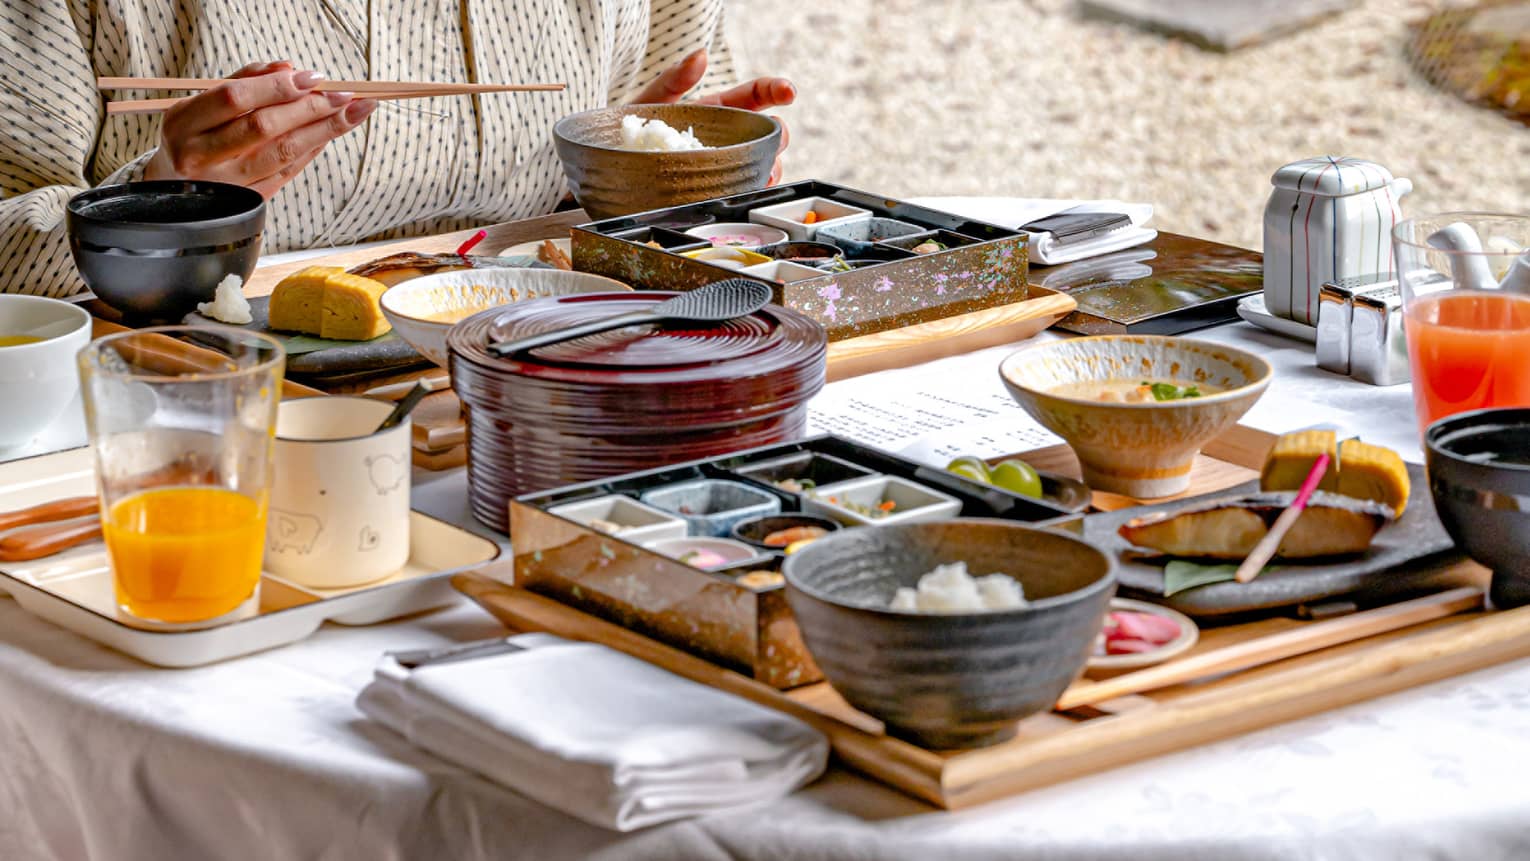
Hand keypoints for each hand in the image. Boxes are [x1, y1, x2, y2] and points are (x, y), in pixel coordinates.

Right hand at [143, 61, 376, 198]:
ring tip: (353, 113)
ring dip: (323, 131)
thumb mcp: (202, 103)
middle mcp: (200, 156)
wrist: (172, 189)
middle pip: (263, 128)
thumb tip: (287, 68)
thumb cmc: (192, 136)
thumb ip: (244, 81)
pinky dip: (312, 150)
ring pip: (282, 154)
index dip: (277, 87)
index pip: (235, 99)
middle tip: (344, 95)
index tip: (312, 77)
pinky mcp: (246, 202)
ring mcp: (225, 184)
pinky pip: (287, 173)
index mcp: (184, 123)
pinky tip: (330, 134)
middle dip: (310, 109)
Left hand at [631, 50, 794, 184]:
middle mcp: (727, 138)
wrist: (607, 168)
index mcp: (717, 111)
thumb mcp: (650, 102)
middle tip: (774, 142)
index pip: (756, 95)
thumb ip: (674, 79)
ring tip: (765, 173)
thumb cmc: (627, 132)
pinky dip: (753, 193)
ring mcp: (724, 165)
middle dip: (779, 137)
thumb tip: (700, 56)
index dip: (777, 89)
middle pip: (768, 134)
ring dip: (771, 169)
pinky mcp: (715, 191)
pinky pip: (743, 192)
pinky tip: (750, 192)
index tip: (789, 92)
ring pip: (763, 165)